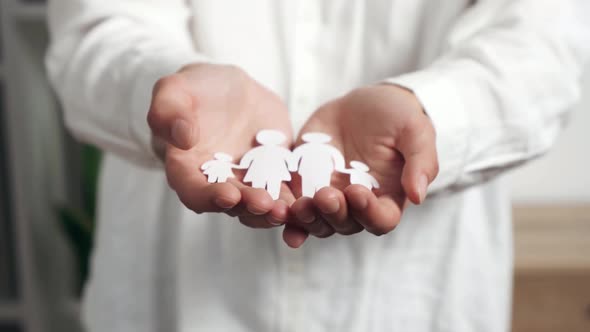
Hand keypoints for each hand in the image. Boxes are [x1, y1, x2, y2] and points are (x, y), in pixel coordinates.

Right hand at [148, 64, 294, 227]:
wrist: (230, 90)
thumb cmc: (195, 90)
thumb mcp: (174, 91)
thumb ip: (168, 111)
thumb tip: (181, 137)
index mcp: (187, 170)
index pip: (193, 191)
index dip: (209, 197)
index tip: (228, 195)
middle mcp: (217, 184)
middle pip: (231, 204)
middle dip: (248, 207)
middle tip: (265, 205)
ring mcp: (247, 184)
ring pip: (260, 204)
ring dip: (273, 210)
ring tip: (288, 208)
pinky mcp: (274, 177)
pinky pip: (286, 190)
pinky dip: (296, 198)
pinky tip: (311, 198)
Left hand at [283, 84, 438, 246]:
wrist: (363, 104)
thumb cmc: (396, 117)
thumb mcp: (415, 130)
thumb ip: (421, 161)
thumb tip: (418, 195)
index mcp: (387, 198)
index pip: (381, 220)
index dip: (369, 213)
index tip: (357, 192)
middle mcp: (356, 206)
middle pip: (345, 224)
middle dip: (334, 213)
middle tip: (325, 195)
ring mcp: (328, 197)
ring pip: (317, 221)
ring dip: (308, 218)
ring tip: (300, 204)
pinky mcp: (304, 185)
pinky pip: (292, 206)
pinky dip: (285, 215)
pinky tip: (276, 215)